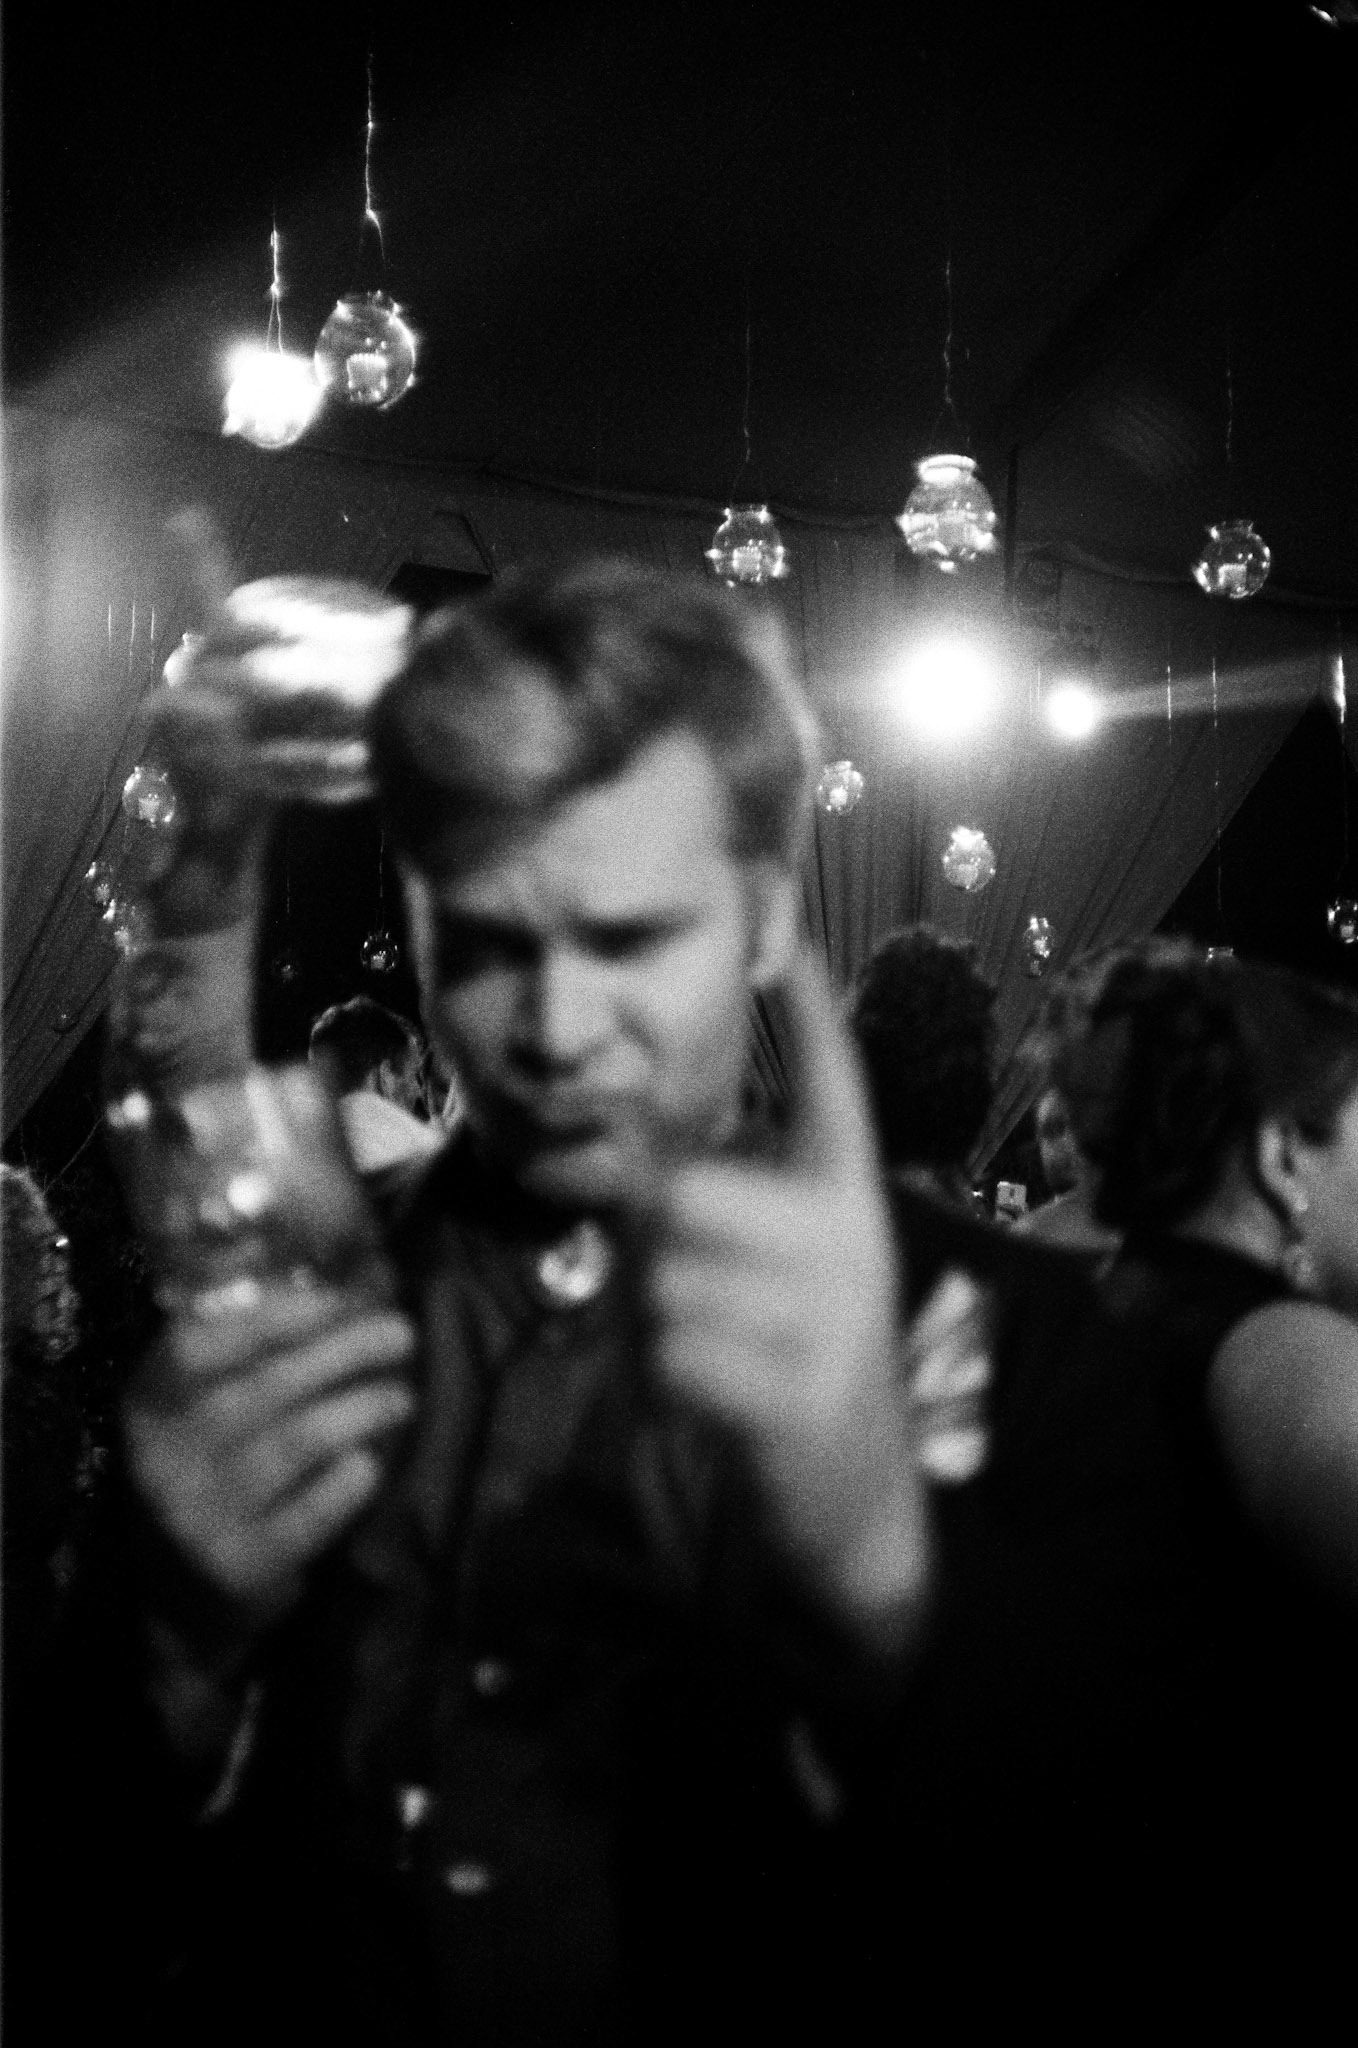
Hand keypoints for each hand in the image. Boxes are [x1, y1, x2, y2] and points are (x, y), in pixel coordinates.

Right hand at [124, 1281, 416, 1636]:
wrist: (182, 1603)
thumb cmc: (210, 1476)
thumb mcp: (198, 1414)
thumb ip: (242, 1352)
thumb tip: (318, 1279)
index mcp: (148, 1407)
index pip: (197, 1346)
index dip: (271, 1317)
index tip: (336, 1299)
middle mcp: (162, 1460)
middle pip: (265, 1388)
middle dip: (343, 1352)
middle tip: (400, 1333)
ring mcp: (198, 1518)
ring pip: (298, 1442)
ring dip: (361, 1408)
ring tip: (401, 1395)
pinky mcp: (240, 1568)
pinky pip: (312, 1512)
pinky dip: (350, 1481)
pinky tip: (372, 1462)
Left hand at [642, 949, 927, 1640]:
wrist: (858, 1501)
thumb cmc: (796, 1366)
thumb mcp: (779, 1281)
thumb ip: (719, 1221)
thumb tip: (635, 1186)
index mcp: (850, 1202)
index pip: (837, 1086)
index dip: (812, 1010)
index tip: (789, 935)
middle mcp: (850, 1244)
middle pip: (685, 1200)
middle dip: (647, 1254)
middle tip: (675, 1303)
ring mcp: (833, 1321)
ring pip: (662, 1286)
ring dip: (648, 1331)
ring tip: (701, 1360)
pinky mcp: (799, 1395)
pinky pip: (671, 1358)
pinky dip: (661, 1387)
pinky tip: (707, 1406)